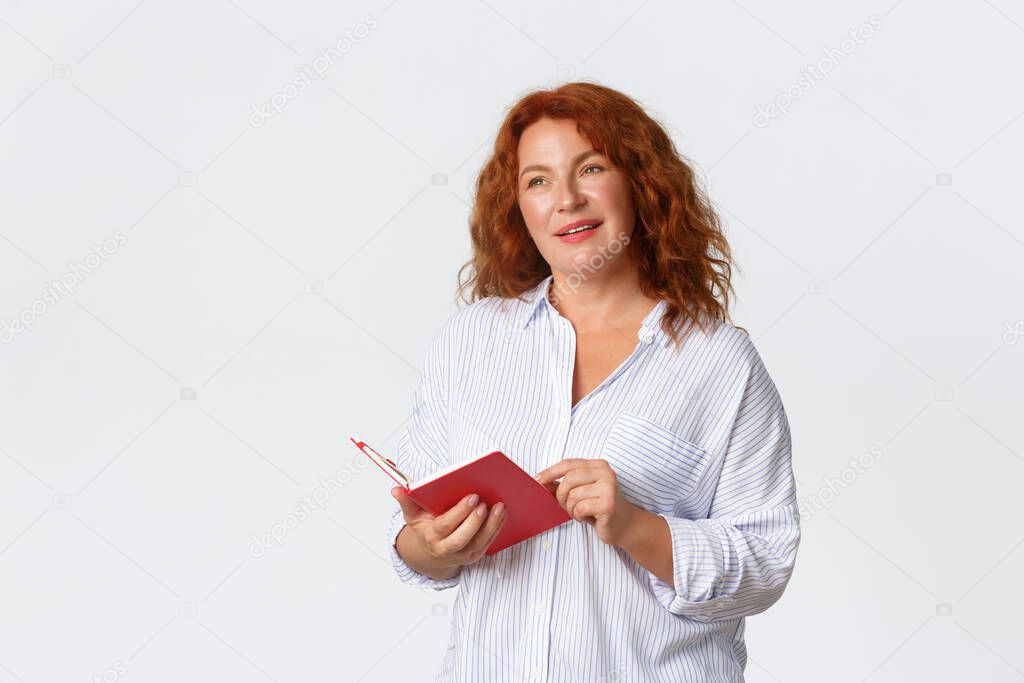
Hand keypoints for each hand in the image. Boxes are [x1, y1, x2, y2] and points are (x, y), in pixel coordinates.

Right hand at [391, 487, 506, 570]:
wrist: (431, 551)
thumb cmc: (425, 526)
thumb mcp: (413, 515)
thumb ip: (406, 501)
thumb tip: (396, 489)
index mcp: (431, 536)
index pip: (445, 526)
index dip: (460, 513)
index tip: (472, 497)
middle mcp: (446, 549)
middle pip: (462, 539)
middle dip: (475, 522)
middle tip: (486, 503)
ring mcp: (462, 556)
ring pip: (479, 544)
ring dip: (492, 526)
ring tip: (500, 507)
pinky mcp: (474, 556)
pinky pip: (488, 544)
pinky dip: (496, 529)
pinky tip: (503, 514)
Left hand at [534, 458, 639, 546]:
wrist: (625, 525)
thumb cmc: (600, 508)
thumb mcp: (581, 493)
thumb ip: (563, 485)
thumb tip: (541, 481)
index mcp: (599, 465)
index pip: (569, 464)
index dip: (550, 472)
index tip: (537, 480)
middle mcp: (606, 473)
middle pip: (568, 479)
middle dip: (561, 495)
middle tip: (567, 506)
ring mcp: (608, 488)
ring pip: (573, 495)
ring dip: (571, 508)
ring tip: (582, 512)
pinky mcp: (608, 504)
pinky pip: (579, 508)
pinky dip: (578, 516)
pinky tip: (588, 517)